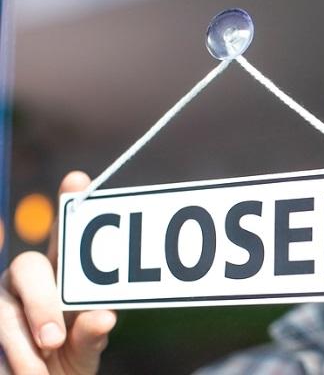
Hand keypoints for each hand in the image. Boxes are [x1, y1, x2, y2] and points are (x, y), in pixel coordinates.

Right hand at [0, 171, 115, 373]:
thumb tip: (103, 316)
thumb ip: (91, 334)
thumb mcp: (85, 351)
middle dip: (42, 303)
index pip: (66, 233)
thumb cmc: (67, 362)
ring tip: (39, 372)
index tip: (78, 178)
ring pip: (4, 307)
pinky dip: (8, 356)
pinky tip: (24, 373)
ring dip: (23, 342)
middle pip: (30, 266)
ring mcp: (2, 297)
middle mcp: (30, 278)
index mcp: (63, 276)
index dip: (69, 203)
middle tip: (55, 340)